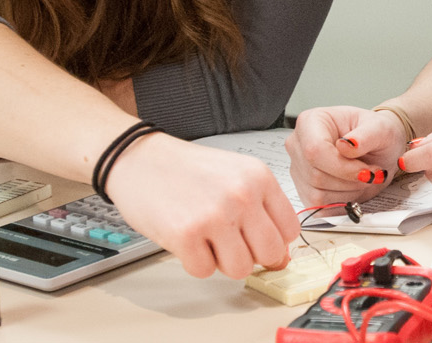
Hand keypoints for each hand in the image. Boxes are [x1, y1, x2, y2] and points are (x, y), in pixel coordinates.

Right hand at [103, 134, 298, 278]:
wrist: (140, 159)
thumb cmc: (187, 169)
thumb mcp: (236, 175)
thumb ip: (262, 211)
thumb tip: (281, 257)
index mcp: (259, 177)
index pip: (290, 229)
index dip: (275, 241)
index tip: (259, 240)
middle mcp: (242, 195)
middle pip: (271, 253)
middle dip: (252, 256)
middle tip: (230, 243)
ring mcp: (215, 215)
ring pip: (240, 268)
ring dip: (222, 261)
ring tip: (207, 239)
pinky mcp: (185, 235)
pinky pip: (204, 271)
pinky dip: (194, 262)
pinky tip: (187, 239)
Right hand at [285, 106, 407, 206]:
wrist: (377, 148)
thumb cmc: (375, 133)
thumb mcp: (381, 128)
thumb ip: (366, 136)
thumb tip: (346, 145)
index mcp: (311, 122)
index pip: (314, 150)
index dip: (342, 167)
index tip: (367, 171)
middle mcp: (298, 145)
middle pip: (316, 175)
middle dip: (350, 180)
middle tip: (372, 173)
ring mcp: (298, 170)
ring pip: (317, 195)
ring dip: (348, 192)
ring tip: (363, 177)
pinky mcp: (304, 191)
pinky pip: (319, 206)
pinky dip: (342, 202)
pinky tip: (352, 187)